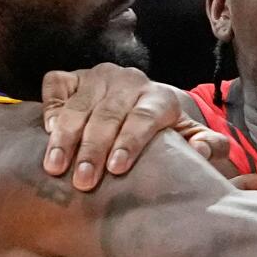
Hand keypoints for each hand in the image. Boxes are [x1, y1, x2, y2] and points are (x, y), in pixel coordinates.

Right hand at [41, 65, 234, 189]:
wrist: (142, 99)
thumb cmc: (164, 130)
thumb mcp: (191, 136)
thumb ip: (209, 145)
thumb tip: (200, 151)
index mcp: (159, 98)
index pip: (143, 118)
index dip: (130, 142)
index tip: (116, 168)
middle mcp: (128, 82)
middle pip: (108, 115)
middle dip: (93, 148)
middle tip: (83, 180)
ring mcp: (98, 77)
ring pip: (80, 105)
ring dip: (66, 136)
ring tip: (55, 166)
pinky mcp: (74, 75)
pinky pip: (57, 85)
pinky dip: (51, 106)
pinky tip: (48, 130)